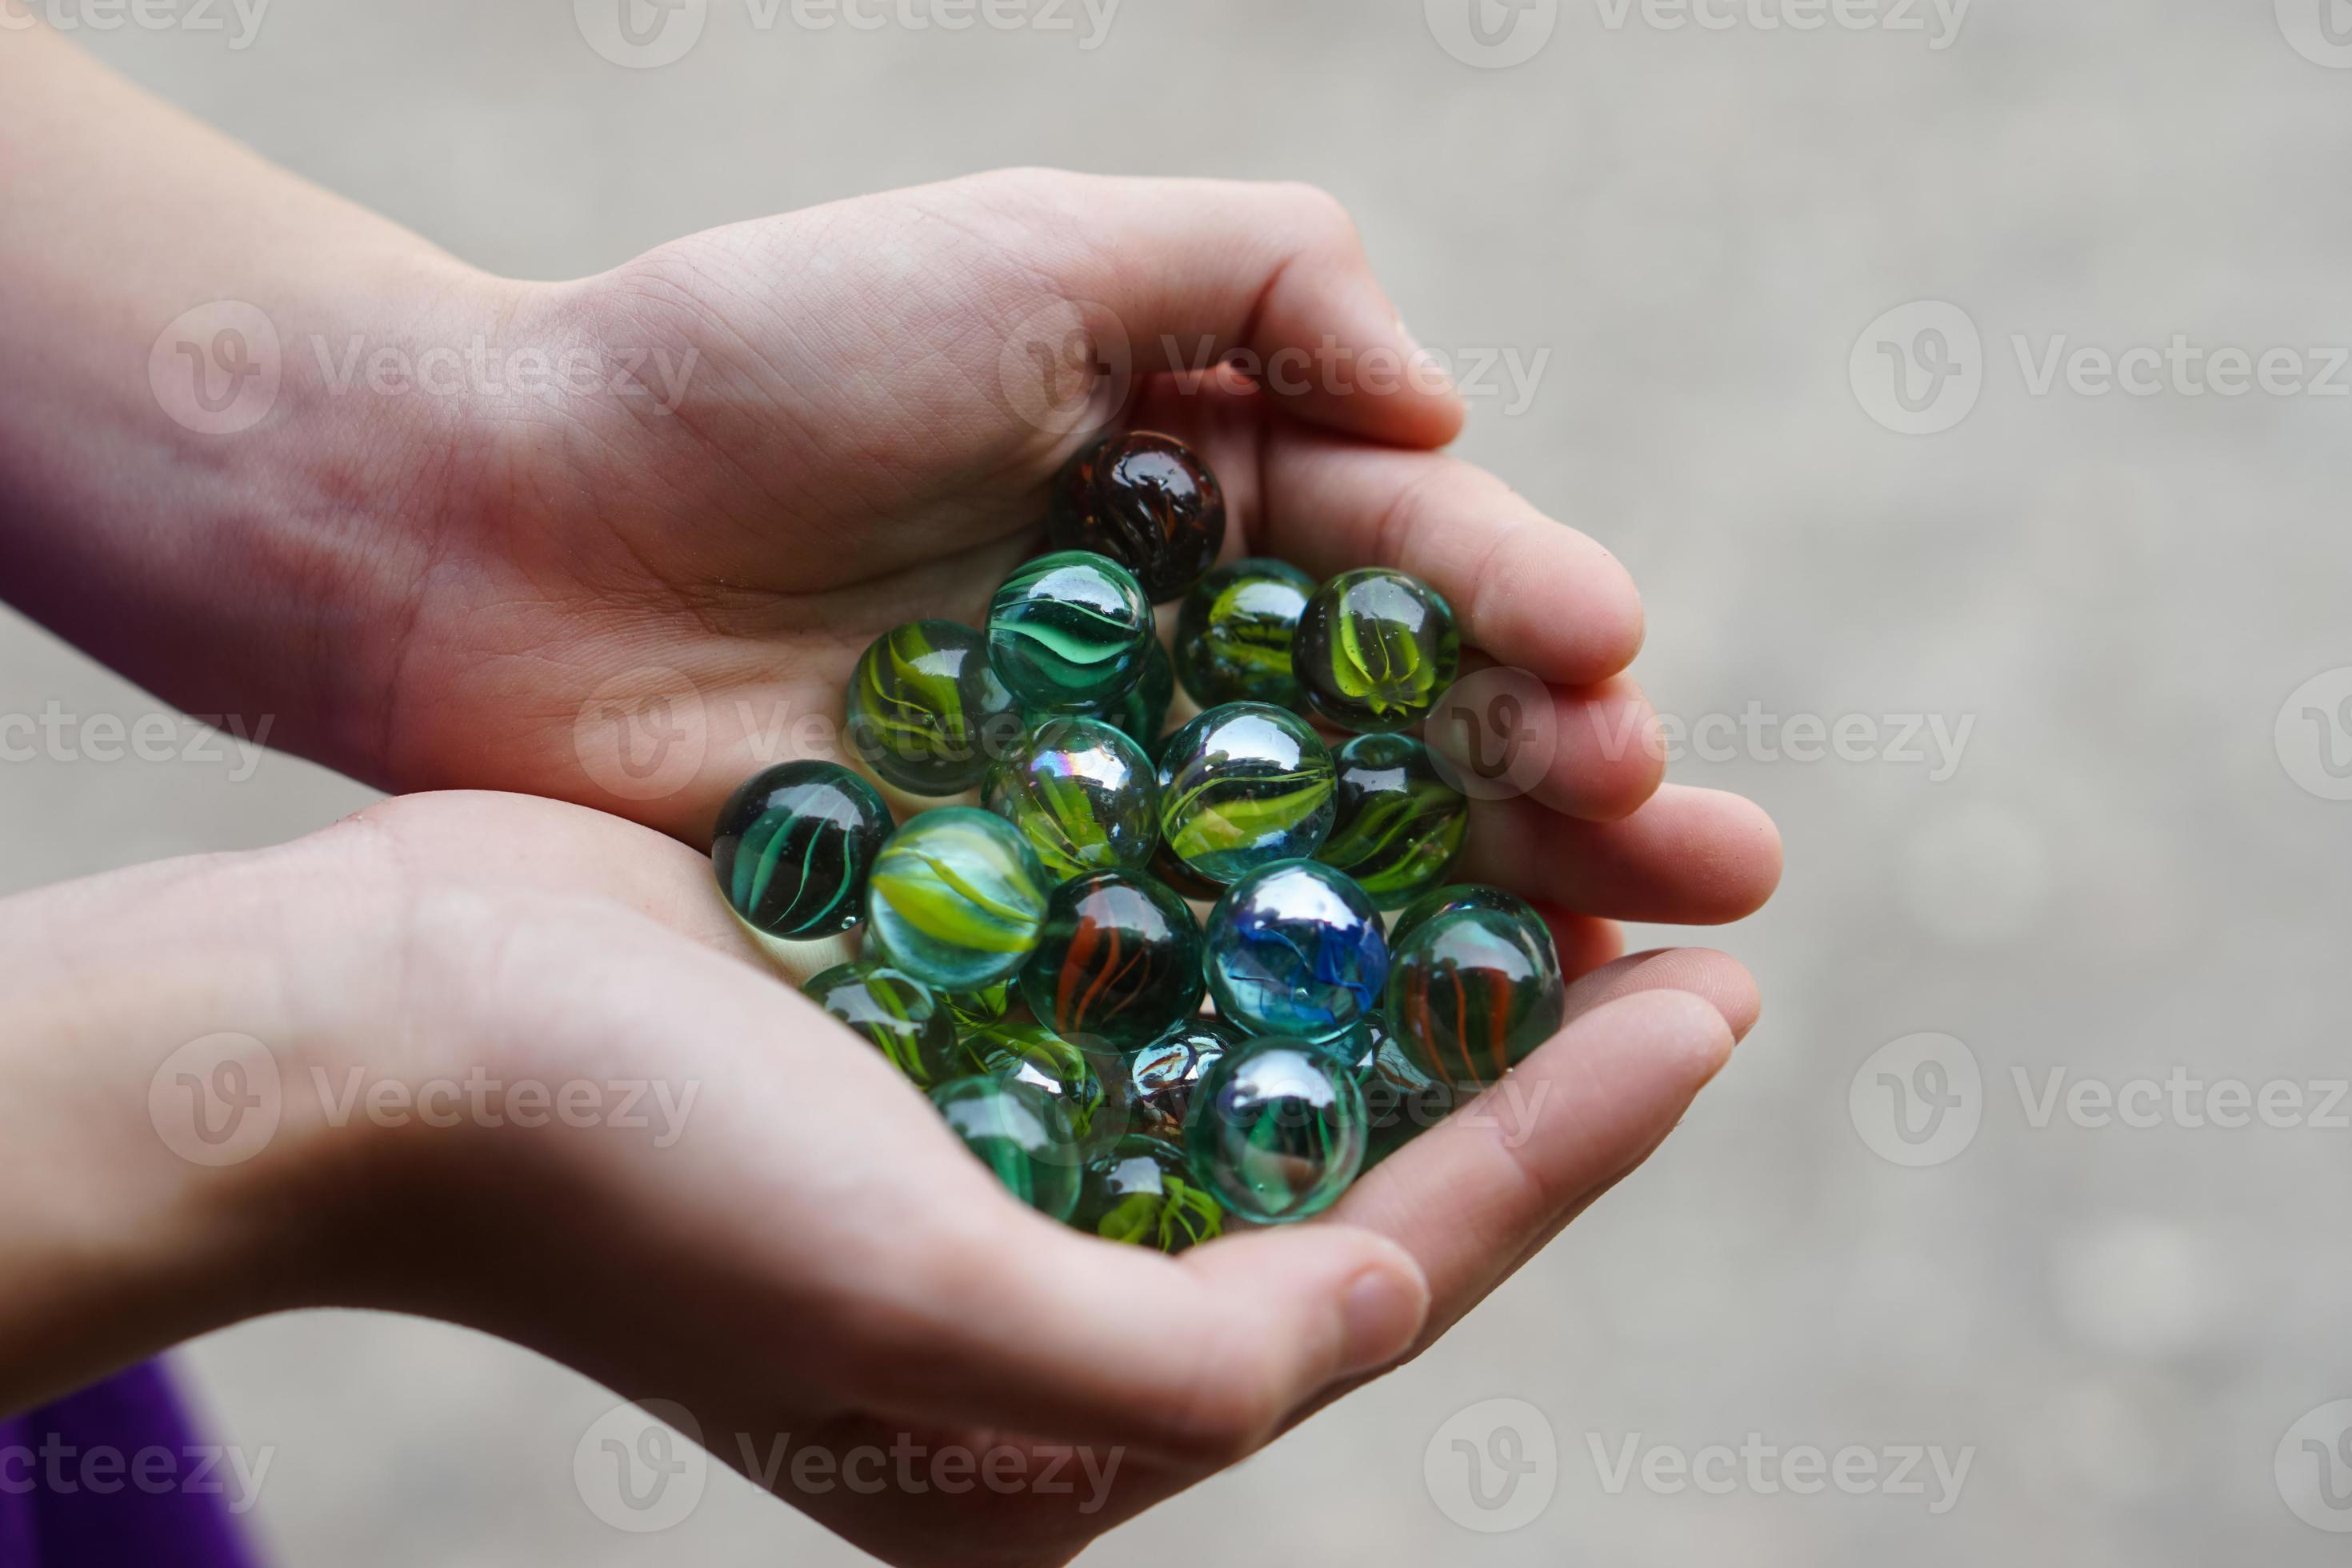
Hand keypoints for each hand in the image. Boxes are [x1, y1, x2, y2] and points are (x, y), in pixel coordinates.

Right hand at [0, 791, 1760, 1566]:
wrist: (378, 1032)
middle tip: (1690, 900)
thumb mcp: (908, 1308)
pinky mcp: (956, 1015)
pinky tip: (1368, 785)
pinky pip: (1173, 950)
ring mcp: (1007, 1144)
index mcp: (1062, 1412)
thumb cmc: (627, 1187)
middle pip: (1360, 1159)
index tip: (1715, 1004)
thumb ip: (1166, 1362)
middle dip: (1534, 1039)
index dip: (1565, 1144)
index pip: (1382, 1273)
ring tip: (1566, 826)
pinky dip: (1278, 878)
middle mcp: (1056, 1286)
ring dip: (1428, 938)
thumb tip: (1374, 1295)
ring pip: (1281, 1041)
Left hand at [2, 68, 1782, 962]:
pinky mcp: (1002, 912)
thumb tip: (1447, 403)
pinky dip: (1292, 1010)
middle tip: (1706, 862)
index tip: (1619, 678)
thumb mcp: (1025, 252)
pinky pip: (1178, 968)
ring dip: (1480, 917)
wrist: (483, 531)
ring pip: (1326, 865)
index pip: (1413, 557)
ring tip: (1620, 971)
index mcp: (1198, 489)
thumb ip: (1256, 276)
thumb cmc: (744, 366)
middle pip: (1409, 729)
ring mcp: (1095, 793)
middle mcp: (1170, 647)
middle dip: (1566, 785)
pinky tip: (1408, 1062)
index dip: (1528, 617)